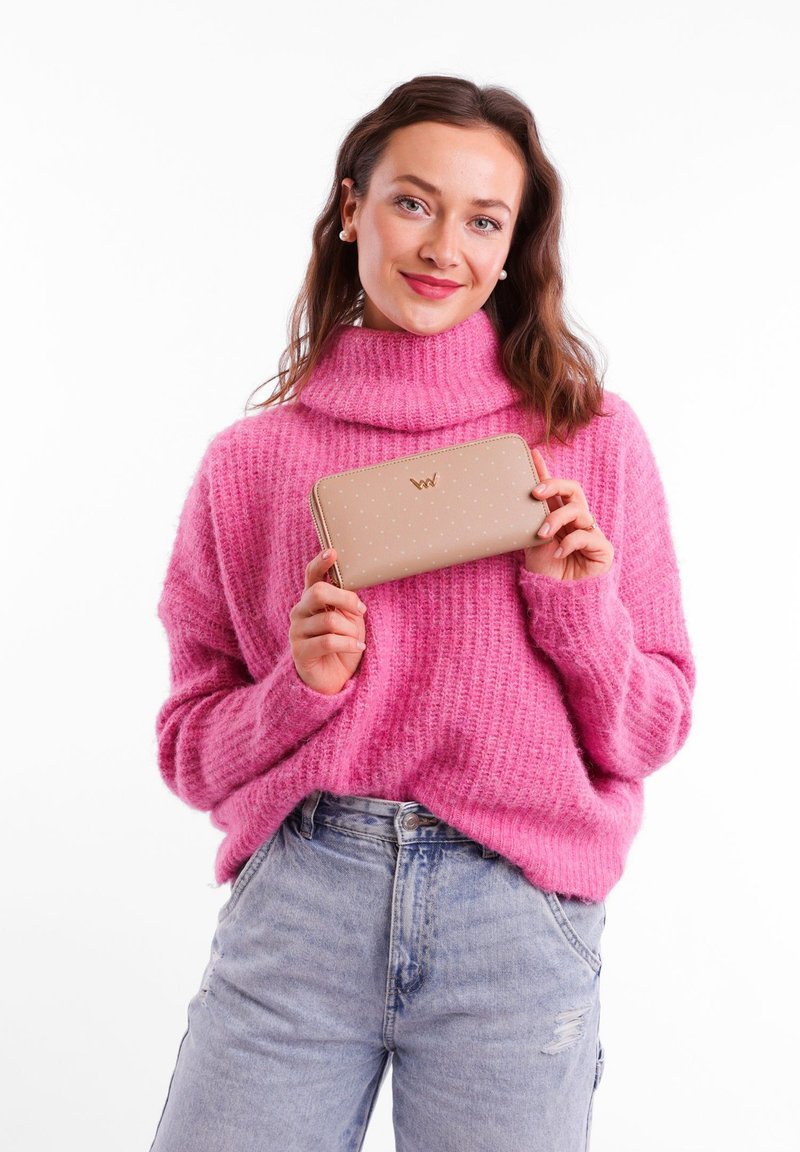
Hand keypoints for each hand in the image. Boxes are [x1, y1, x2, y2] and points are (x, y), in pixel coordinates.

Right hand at [289, 548, 367, 694]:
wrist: (335, 679)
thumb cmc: (343, 644)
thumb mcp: (350, 619)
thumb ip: (346, 601)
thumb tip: (352, 585)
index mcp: (311, 600)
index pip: (311, 576)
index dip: (320, 563)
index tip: (333, 552)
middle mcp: (300, 612)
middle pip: (318, 592)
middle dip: (345, 599)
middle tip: (360, 611)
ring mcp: (296, 632)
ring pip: (329, 620)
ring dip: (350, 631)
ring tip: (356, 640)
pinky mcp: (300, 652)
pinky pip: (327, 641)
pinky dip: (348, 644)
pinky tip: (357, 648)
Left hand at [523, 447, 613, 581]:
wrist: (561, 602)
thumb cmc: (547, 574)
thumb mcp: (531, 546)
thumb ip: (528, 525)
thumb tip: (511, 504)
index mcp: (560, 519)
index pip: (554, 491)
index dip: (545, 471)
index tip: (532, 454)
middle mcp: (577, 522)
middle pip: (573, 490)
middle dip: (555, 485)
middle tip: (535, 492)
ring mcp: (591, 533)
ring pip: (578, 510)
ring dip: (557, 519)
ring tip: (542, 534)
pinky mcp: (602, 549)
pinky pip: (586, 536)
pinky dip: (569, 544)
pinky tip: (556, 555)